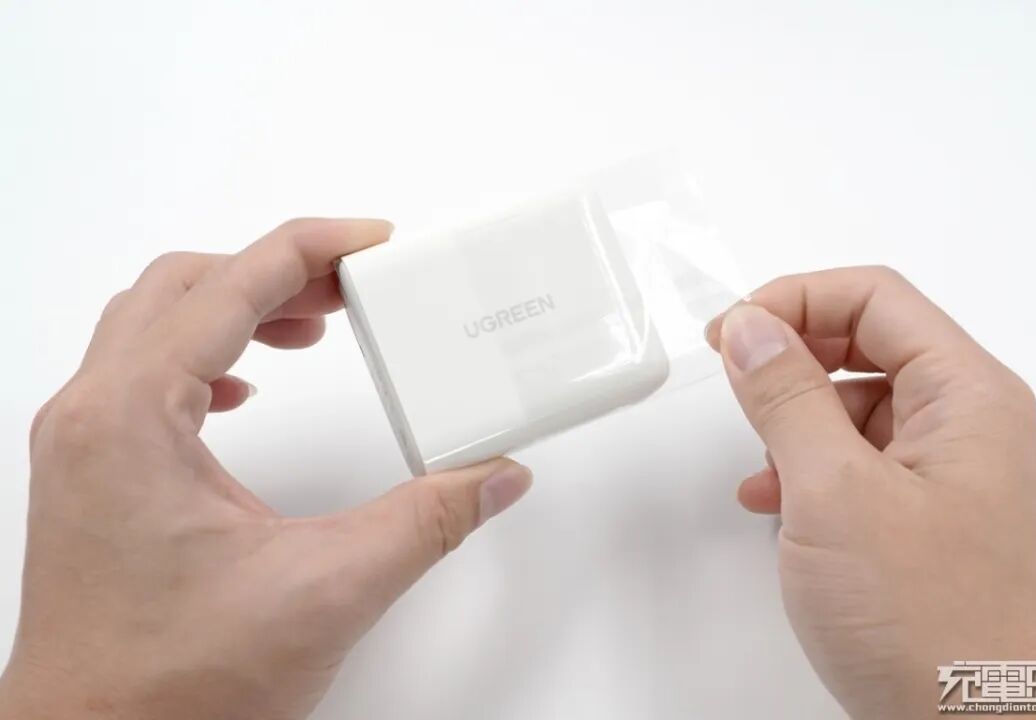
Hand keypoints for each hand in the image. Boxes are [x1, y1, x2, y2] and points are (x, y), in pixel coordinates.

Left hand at [0, 219, 532, 719]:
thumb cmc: (172, 687)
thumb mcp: (328, 589)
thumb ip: (428, 520)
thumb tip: (495, 476)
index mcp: (132, 417)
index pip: (231, 284)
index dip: (314, 248)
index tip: (375, 242)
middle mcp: (92, 416)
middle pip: (186, 286)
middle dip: (279, 271)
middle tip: (358, 283)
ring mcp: (83, 445)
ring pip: (155, 325)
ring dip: (238, 308)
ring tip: (316, 326)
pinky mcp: (92, 476)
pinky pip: (140, 375)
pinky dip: (204, 357)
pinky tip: (248, 393)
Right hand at [707, 267, 1035, 717]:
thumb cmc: (928, 622)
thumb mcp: (835, 492)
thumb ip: (787, 397)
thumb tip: (751, 327)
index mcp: (967, 396)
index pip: (876, 297)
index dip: (796, 298)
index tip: (734, 330)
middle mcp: (966, 423)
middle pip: (868, 341)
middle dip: (792, 352)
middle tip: (732, 371)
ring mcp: (946, 472)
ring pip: (855, 401)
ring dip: (795, 416)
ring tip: (759, 457)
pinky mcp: (921, 515)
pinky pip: (856, 458)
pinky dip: (806, 464)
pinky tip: (771, 497)